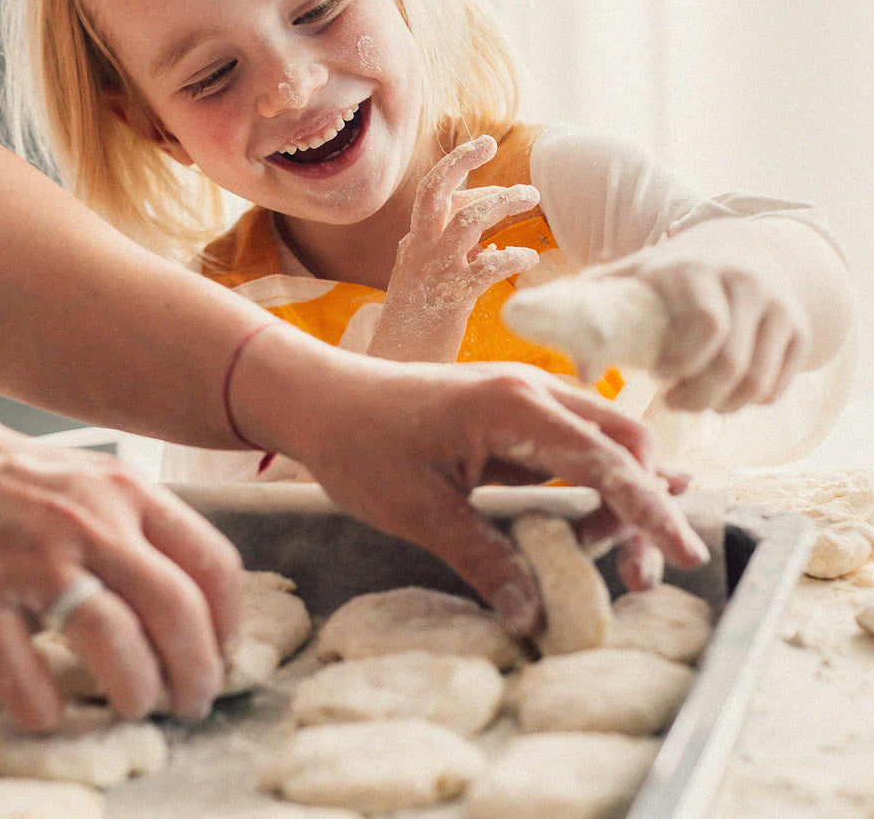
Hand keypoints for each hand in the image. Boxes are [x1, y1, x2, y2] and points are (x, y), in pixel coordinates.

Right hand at [0, 401, 242, 729]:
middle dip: (197, 669)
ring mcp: (30, 561)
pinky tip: (49, 711)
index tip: (225, 651)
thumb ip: (141, 525)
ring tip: (137, 705)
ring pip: (115, 641)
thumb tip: (196, 594)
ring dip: (136, 688)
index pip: (211, 561)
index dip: (228, 620)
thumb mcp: (92, 478)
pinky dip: (43, 704)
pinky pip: (23, 673)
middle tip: (194, 701)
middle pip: (175, 608)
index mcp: (127, 492)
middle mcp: (89, 522)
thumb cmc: (9, 480)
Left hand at [283, 354, 708, 636]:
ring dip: (618, 496)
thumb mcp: (419, 511)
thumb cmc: (361, 444)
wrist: (319, 397)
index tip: (686, 553)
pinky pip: (571, 443)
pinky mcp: (511, 412)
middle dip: (643, 505)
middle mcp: (531, 389)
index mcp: (513, 405)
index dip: (652, 509)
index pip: (607, 459)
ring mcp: (523, 395)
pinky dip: (591, 482)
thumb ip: (483, 558)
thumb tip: (532, 616)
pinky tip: (599, 519)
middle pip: (623, 440)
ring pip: (603, 440)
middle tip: (640, 575)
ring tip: (612, 562)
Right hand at [369, 136, 539, 360]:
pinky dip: (511, 257)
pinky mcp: (449, 298)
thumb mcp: (430, 284)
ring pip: (465, 220)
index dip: (469, 188)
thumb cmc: (418, 329)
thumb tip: (485, 243)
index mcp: (413, 245)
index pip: (437, 199)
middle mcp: (418, 251)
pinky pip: (485, 267)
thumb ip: (453, 258)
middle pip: (434, 191)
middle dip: (459, 161)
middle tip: (488, 142)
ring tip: (531, 197)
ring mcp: (432, 272)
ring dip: (501, 203)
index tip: (500, 192)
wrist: (396, 368)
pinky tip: (529, 259)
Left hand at [591, 219, 811, 411]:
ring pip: (758, 381)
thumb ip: (598, 310)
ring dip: (724, 405)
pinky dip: (750, 401)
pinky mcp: (800, 330)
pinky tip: (726, 395)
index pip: (706, 324)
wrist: (742, 246)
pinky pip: (778, 385)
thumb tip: (584, 373)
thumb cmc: (673, 271)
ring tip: (698, 401)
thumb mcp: (634, 275)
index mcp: (696, 270)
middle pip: (732, 362)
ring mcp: (778, 308)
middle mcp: (744, 285)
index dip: (682, 361)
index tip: (658, 375)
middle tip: (673, 401)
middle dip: (699, 396)